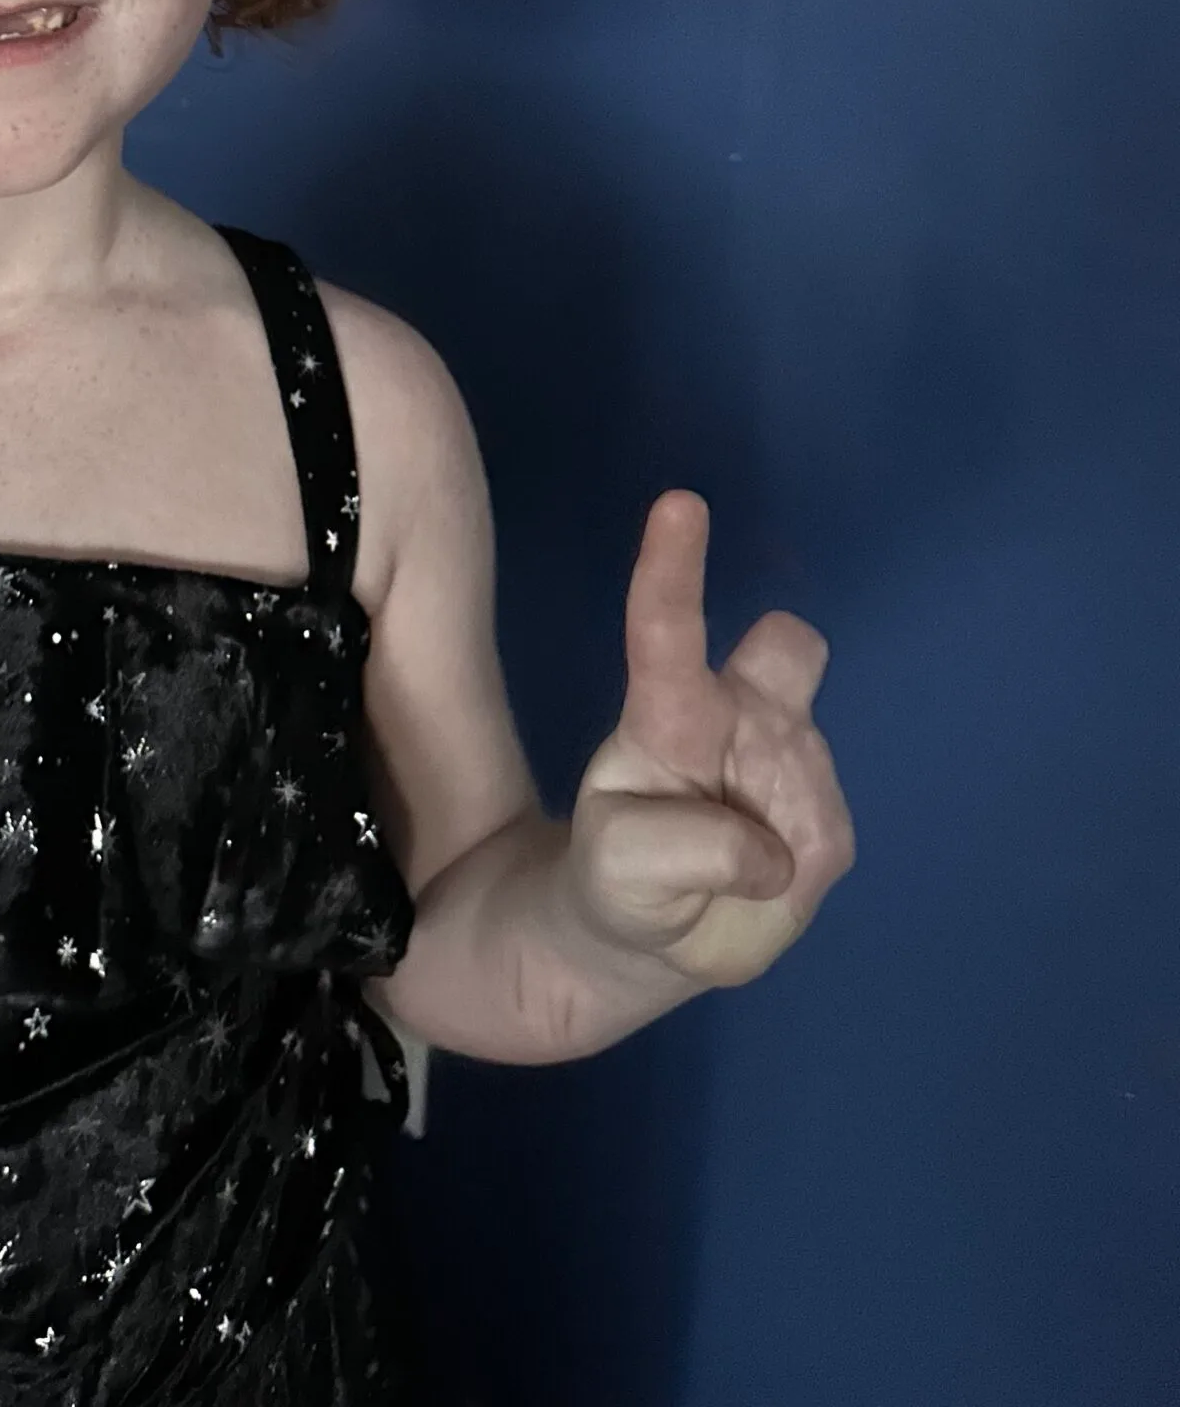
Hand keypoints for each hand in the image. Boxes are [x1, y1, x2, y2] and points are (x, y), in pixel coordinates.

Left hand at [566, 492, 854, 988]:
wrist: (655, 940)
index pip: (668, 631)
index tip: (680, 502)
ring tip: (716, 873)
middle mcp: (737, 716)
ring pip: (804, 778)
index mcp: (669, 712)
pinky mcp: (828, 824)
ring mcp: (791, 763)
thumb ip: (682, 852)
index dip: (673, 569)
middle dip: (793, 663)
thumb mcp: (616, 869)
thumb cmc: (618, 877)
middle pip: (788, 650)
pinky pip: (822, 846)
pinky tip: (754, 883)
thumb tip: (772, 854)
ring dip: (767, 832)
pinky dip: (788, 879)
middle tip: (761, 723)